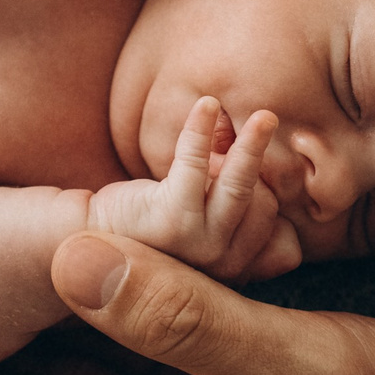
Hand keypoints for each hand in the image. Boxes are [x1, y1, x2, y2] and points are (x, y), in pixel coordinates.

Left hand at [89, 98, 298, 281]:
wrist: (93, 239)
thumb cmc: (155, 222)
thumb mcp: (207, 209)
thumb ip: (232, 181)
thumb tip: (261, 129)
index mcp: (237, 269)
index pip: (281, 232)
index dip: (271, 193)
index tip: (261, 170)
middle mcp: (225, 267)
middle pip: (264, 206)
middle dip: (254, 170)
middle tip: (242, 142)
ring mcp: (201, 247)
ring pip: (242, 187)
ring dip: (254, 147)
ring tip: (265, 117)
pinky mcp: (172, 219)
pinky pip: (194, 164)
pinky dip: (200, 130)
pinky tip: (205, 104)